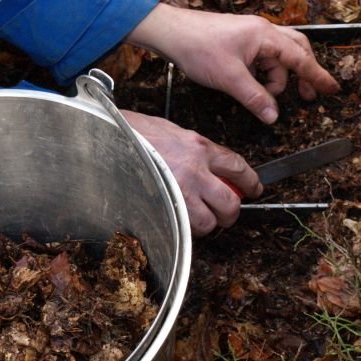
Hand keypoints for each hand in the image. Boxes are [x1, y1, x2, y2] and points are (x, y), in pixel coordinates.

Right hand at [123, 110, 261, 235]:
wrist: (107, 139)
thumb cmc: (132, 132)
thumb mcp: (171, 130)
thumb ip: (193, 147)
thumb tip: (207, 163)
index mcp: (198, 146)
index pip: (237, 167)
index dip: (250, 182)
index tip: (254, 189)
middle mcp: (195, 170)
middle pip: (231, 201)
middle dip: (232, 212)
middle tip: (226, 212)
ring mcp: (180, 191)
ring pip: (210, 221)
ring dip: (207, 224)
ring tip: (198, 219)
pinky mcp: (165, 207)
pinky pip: (186, 228)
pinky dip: (186, 230)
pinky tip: (180, 221)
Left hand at [127, 3, 339, 123]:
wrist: (172, 33)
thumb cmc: (199, 48)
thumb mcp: (229, 78)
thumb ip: (254, 98)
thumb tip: (273, 116)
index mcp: (266, 36)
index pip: (301, 58)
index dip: (317, 76)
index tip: (333, 90)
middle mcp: (263, 32)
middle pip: (295, 52)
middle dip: (302, 75)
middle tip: (305, 97)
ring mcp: (252, 35)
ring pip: (277, 58)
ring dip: (276, 78)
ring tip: (265, 97)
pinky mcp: (240, 41)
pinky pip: (261, 58)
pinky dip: (262, 74)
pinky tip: (251, 87)